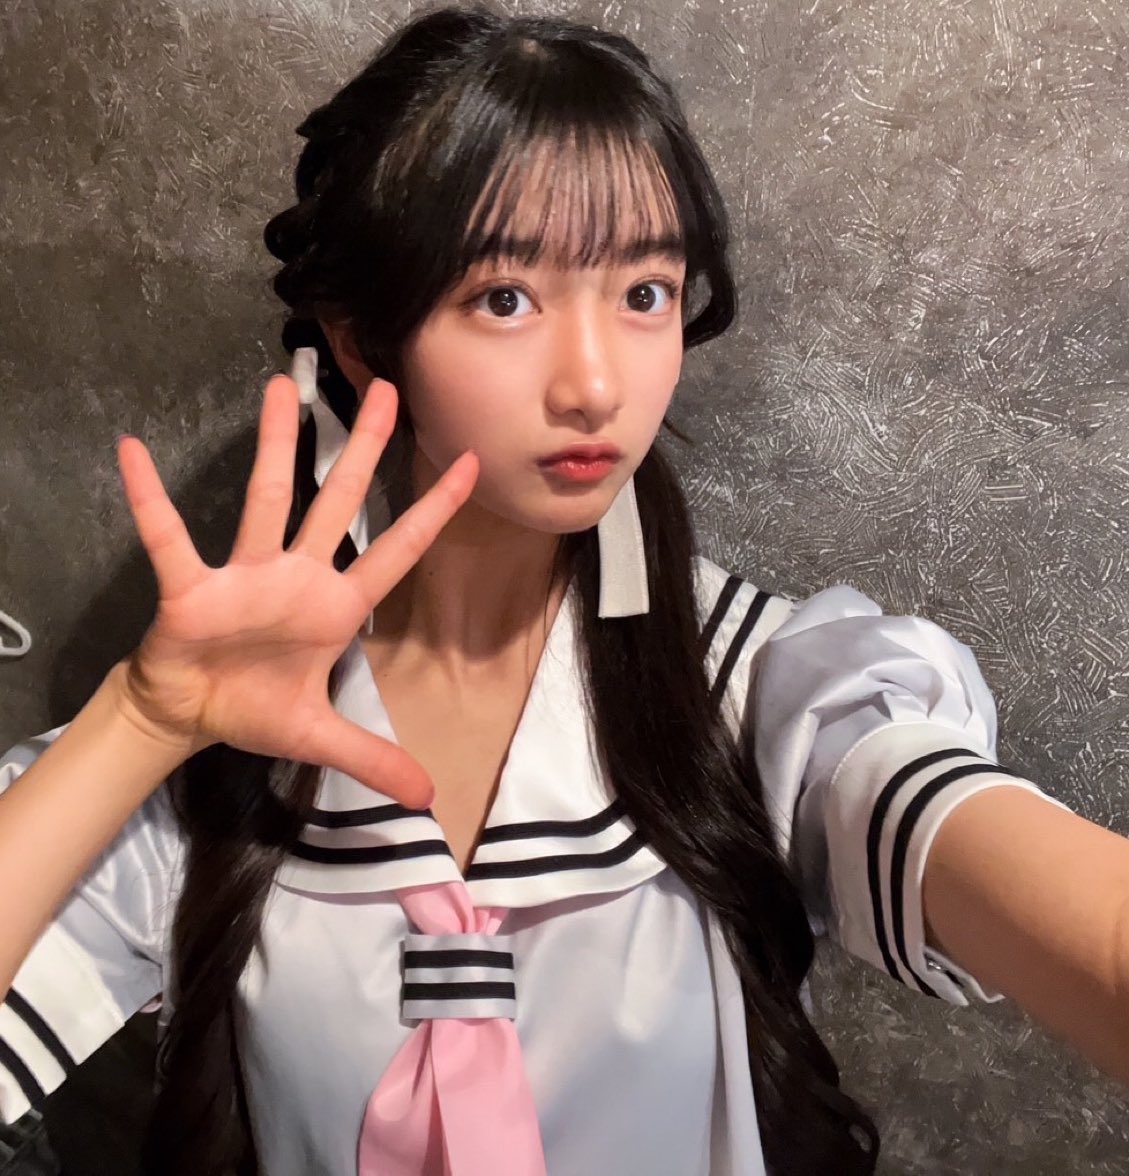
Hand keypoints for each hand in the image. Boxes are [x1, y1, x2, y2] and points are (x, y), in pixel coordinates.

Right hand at [113, 373, 476, 808]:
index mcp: (336, 606)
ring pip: (265, 500)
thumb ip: (373, 757)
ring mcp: (245, 576)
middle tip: (389, 389)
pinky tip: (132, 454)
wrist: (189, 716)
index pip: (398, 551)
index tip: (471, 465)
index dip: (434, 512)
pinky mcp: (192, 589)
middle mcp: (298, 576)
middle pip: (338, 502)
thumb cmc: (255, 707)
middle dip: (364, 449)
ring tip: (281, 387)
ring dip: (273, 446)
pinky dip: (151, 501)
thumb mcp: (320, 737)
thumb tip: (428, 799)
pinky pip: (170, 540)